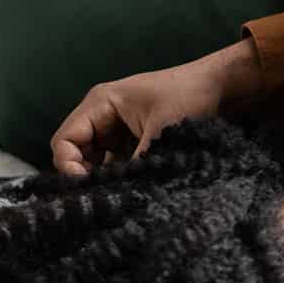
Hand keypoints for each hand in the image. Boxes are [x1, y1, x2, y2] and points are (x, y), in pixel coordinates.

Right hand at [49, 40, 260, 175]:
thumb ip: (137, 164)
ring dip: (104, 177)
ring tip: (120, 194)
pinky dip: (119, 174)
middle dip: (85, 176)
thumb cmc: (188, 98)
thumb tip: (121, 195)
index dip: (69, 168)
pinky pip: (114, 161)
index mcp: (100, 103)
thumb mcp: (161, 133)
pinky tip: (132, 187)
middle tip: (105, 196)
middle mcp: (101, 114)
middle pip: (75, 152)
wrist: (219, 86)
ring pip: (94, 160)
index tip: (89, 188)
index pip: (64, 141)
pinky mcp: (131, 138)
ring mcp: (116, 126)